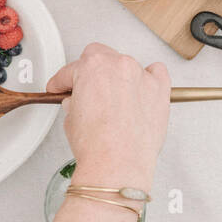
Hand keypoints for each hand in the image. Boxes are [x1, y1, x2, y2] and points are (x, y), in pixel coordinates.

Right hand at [46, 43, 170, 190]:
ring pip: (126, 65)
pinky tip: (140, 89)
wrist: (118, 164)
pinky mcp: (160, 89)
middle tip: (86, 91)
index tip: (62, 87)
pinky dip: (148, 77)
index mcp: (92, 67)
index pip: (71, 69)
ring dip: (118, 77)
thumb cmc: (97, 145)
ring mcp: (141, 75)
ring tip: (114, 100)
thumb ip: (75, 101)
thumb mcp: (70, 119)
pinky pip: (156, 72)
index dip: (63, 80)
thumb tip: (79, 102)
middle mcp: (118, 65)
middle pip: (100, 56)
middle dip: (90, 72)